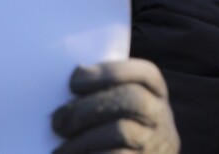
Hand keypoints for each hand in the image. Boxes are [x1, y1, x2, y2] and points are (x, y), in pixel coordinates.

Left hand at [52, 60, 179, 153]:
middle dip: (89, 107)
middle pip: (132, 100)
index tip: (74, 81)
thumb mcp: (116, 110)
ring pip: (122, 132)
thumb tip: (71, 84)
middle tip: (58, 121)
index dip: (110, 72)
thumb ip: (101, 95)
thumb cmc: (108, 138)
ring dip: (82, 139)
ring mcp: (154, 145)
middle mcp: (161, 119)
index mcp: (155, 96)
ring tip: (60, 149)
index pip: (145, 74)